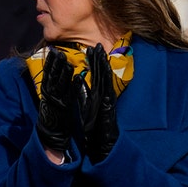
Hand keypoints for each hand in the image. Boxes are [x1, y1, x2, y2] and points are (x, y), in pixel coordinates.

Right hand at [35, 49, 77, 151]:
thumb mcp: (49, 100)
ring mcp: (57, 100)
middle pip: (52, 76)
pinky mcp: (65, 108)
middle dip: (56, 63)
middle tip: (59, 52)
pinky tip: (78, 77)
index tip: (51, 51)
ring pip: (61, 83)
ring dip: (64, 72)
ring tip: (67, 60)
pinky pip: (71, 95)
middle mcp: (50, 95)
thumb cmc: (52, 116)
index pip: (47, 74)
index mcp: (45, 92)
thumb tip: (53, 76)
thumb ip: (51, 88)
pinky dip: (74, 86)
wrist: (51, 135)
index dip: (49, 62)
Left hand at [82, 43, 118, 163]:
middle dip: (99, 58)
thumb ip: (84, 93)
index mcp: (98, 94)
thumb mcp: (87, 106)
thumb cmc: (95, 126)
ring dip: (102, 64)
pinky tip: (104, 67)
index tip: (91, 49)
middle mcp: (104, 94)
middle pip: (101, 73)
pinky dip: (106, 77)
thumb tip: (79, 81)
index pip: (96, 75)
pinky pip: (106, 88)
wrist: (103, 142)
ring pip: (105, 77)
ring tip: (99, 51)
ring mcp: (107, 98)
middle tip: (96, 44)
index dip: (94, 62)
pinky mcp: (108, 104)